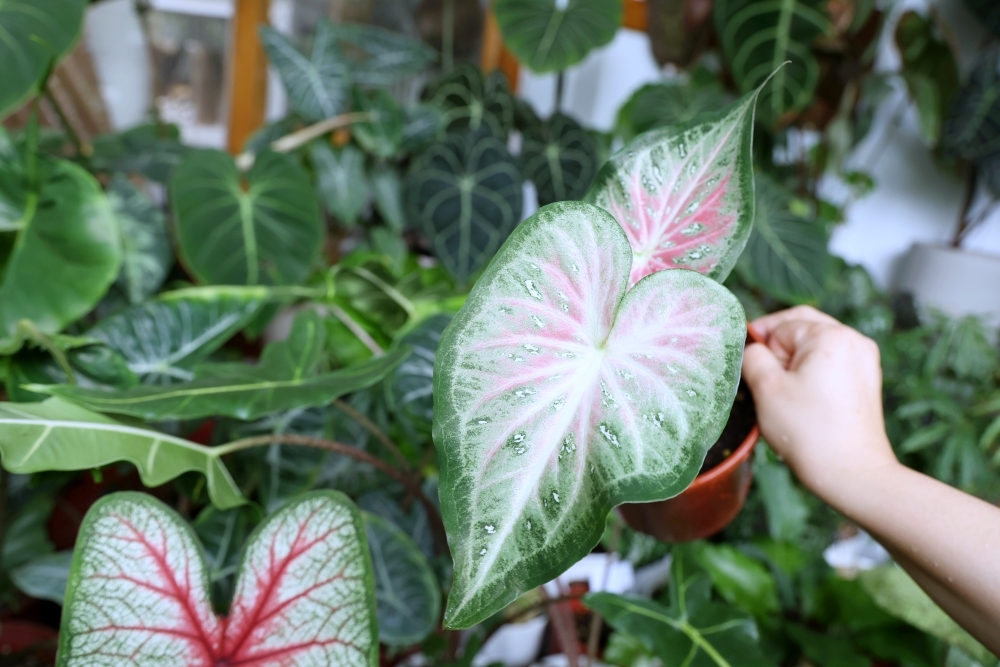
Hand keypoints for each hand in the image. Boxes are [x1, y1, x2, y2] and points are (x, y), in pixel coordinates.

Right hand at [741, 306, 897, 499]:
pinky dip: (811, 370)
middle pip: (802, 326)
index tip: (747, 369)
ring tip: (781, 389)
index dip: (760, 345)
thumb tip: (751, 348)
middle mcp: (854, 340)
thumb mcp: (766, 389)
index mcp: (830, 336)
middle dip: (777, 346)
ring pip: (816, 344)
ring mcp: (864, 360)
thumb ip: (752, 357)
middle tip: (760, 374)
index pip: (781, 324)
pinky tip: (801, 396)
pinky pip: (831, 360)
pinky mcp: (866, 380)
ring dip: (793, 358)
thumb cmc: (809, 432)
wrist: (852, 473)